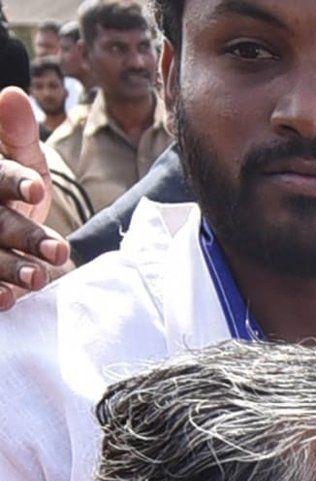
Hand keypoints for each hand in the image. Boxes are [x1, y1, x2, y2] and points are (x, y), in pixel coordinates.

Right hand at [0, 89, 71, 308]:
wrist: (10, 221)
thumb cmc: (17, 182)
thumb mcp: (20, 155)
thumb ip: (18, 131)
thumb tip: (13, 95)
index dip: (15, 181)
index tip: (38, 190)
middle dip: (25, 236)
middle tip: (57, 251)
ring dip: (11, 268)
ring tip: (39, 279)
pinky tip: (8, 300)